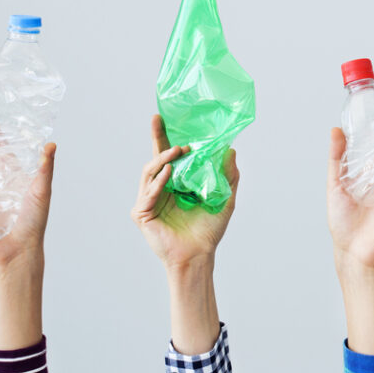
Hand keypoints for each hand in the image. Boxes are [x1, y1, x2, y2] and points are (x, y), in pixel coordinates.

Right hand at [132, 115, 237, 270]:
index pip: (169, 156)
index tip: (164, 117)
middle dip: (156, 138)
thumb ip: (228, 176)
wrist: (199, 255)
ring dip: (163, 158)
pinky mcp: (142, 213)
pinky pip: (149, 191)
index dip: (165, 137)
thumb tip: (231, 150)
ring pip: (150, 171)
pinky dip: (159, 180)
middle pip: (155, 158)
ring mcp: (149, 200)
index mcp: (175, 184)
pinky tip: (170, 171)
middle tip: (158, 120)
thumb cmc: (209, 231)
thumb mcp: (224, 198)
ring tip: (178, 150)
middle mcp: (160, 189)